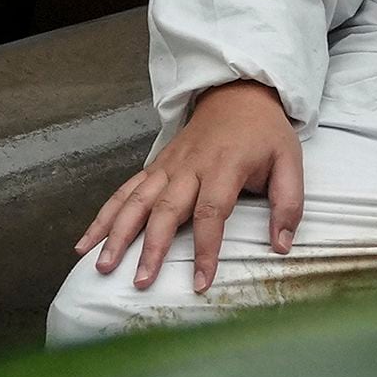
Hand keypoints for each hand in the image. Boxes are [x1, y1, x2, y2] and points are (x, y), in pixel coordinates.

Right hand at [75, 80, 302, 294]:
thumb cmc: (264, 133)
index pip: (211, 212)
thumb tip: (282, 246)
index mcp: (224, 166)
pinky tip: (86, 241)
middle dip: (150, 247)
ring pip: (136, 201)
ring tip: (102, 265)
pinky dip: (103, 216)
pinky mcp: (154, 168)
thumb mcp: (290, 161)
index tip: (200, 281)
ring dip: (116, 234)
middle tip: (141, 281)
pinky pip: (124, 192)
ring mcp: (167, 167)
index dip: (205, 249)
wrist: (237, 94)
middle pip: (164, 209)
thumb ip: (288, 204)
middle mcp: (189, 167)